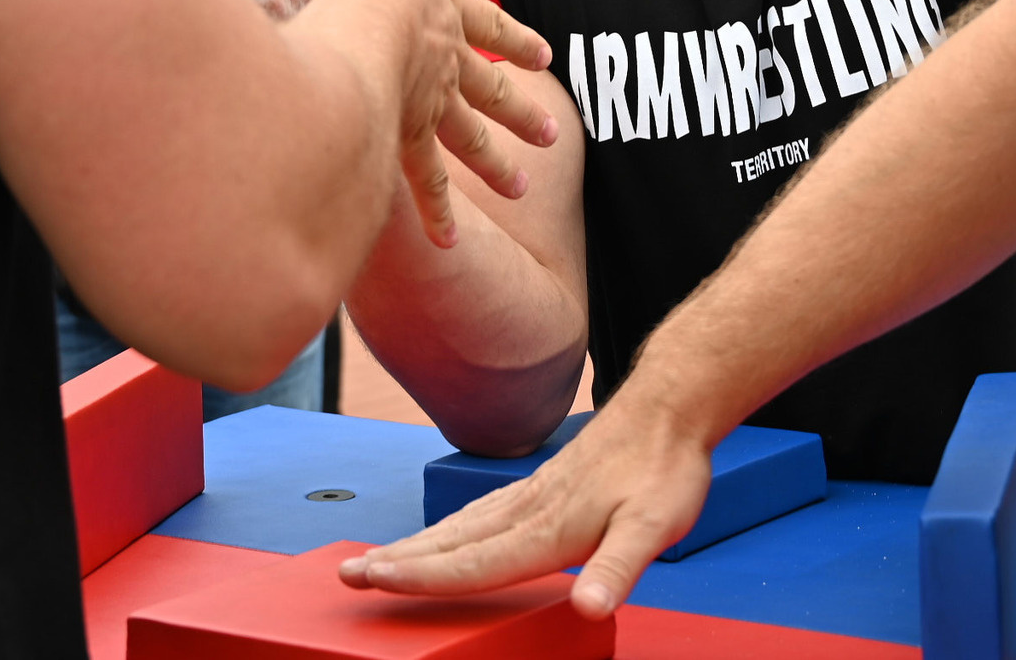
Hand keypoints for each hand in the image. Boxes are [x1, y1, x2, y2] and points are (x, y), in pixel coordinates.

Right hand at [277, 0, 556, 247]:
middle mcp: (443, 56)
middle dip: (522, 108)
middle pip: (490, 85)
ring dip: (498, 163)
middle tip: (558, 133)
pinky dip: (435, 214)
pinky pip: (421, 182)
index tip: (546, 53)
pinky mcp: (401, 137)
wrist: (357, 23)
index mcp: (435, 7)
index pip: (484, 20)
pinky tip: (449, 248)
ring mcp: (427, 100)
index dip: (512, 35)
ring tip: (527, 189)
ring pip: (470, 138)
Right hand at [337, 390, 712, 617]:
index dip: (423, 576)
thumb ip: (618, 568)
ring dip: (414, 546)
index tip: (375, 580)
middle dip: (397, 562)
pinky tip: (441, 535)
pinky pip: (478, 513)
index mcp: (548, 530)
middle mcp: (529, 511)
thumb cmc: (663, 468)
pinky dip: (446, 529)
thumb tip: (591, 608)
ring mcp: (530, 495)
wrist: (667, 406)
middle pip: (451, 544)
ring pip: (459, 527)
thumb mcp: (655, 526)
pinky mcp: (539, 485)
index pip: (474, 562)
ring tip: (374, 560)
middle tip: (347, 575)